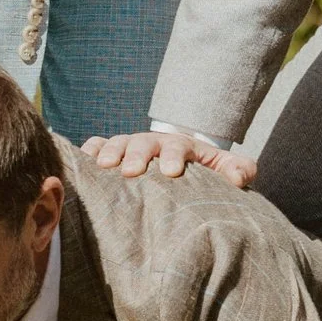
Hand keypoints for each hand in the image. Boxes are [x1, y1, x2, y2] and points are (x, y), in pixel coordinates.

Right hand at [79, 126, 256, 188]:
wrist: (183, 165)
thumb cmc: (205, 173)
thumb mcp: (227, 169)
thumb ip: (239, 170)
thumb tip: (240, 178)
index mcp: (182, 146)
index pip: (177, 146)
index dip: (173, 157)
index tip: (171, 172)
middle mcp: (153, 143)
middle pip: (143, 143)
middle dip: (136, 155)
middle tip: (130, 171)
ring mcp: (131, 145)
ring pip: (118, 142)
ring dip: (110, 152)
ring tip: (103, 167)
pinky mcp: (113, 153)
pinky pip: (97, 146)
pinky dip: (88, 151)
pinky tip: (82, 161)